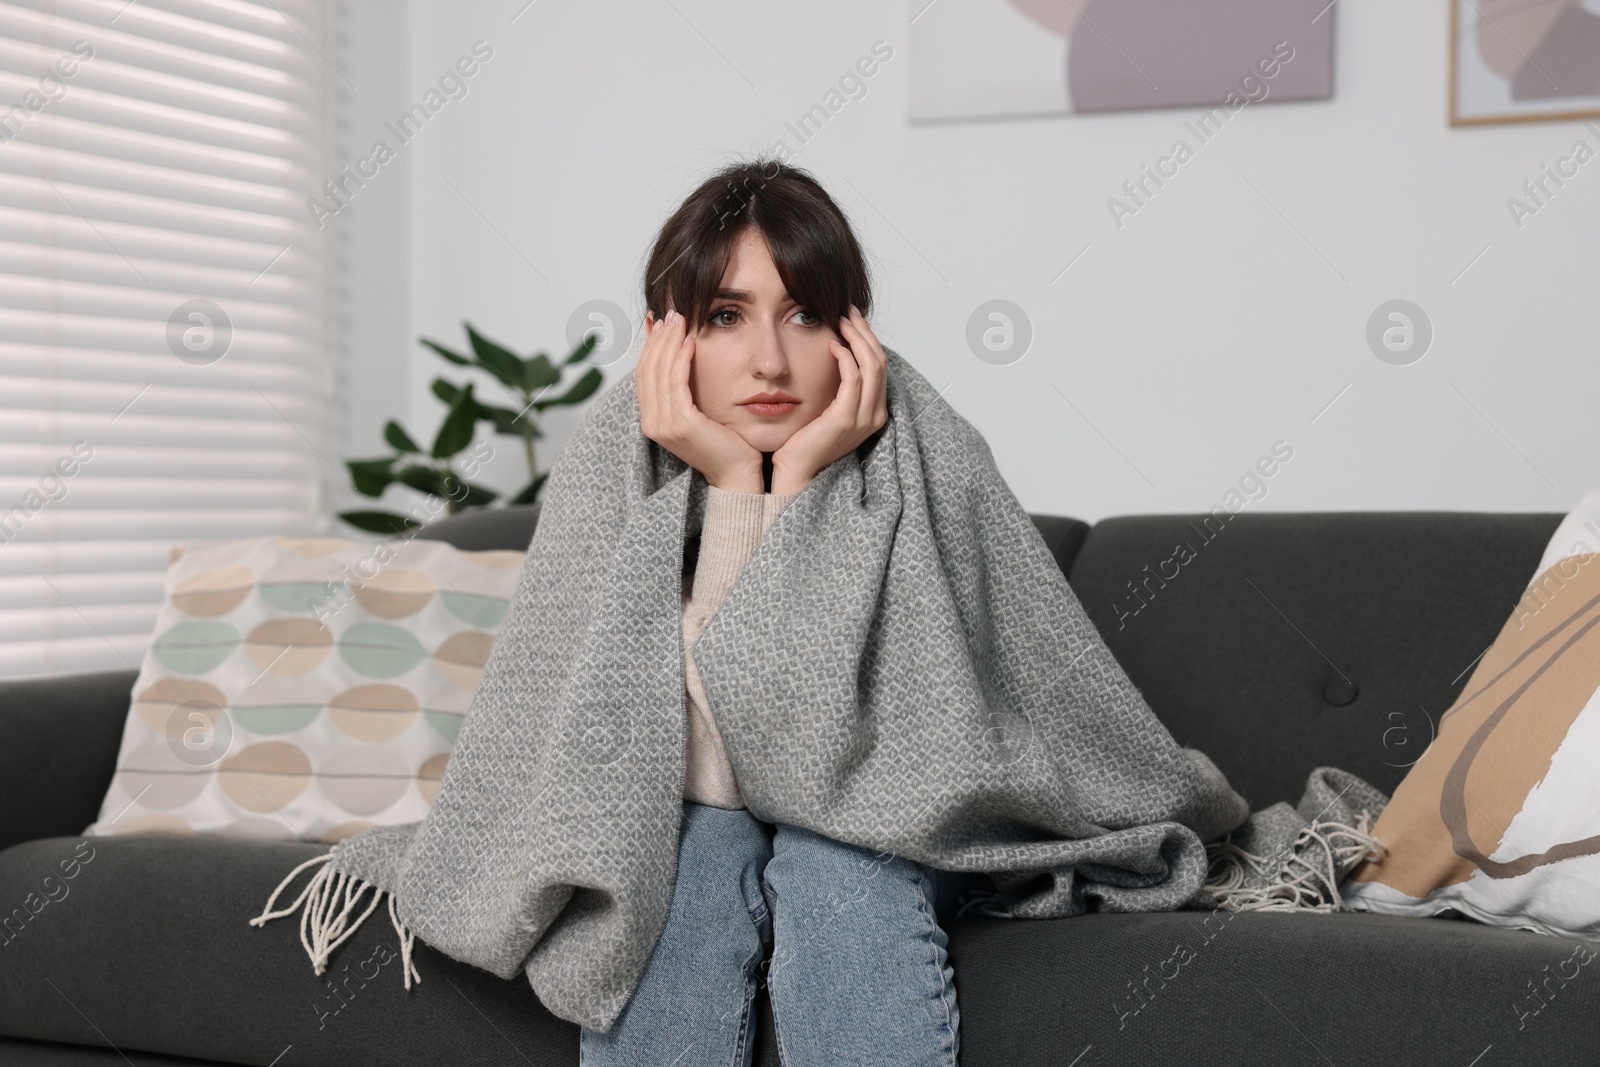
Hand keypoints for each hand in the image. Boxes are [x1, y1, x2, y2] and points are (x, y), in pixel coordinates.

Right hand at [637, 308, 763, 492]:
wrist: (738, 475)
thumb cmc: (725, 443)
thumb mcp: (699, 412)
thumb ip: (685, 390)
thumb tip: (679, 356)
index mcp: (652, 420)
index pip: (644, 373)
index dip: (652, 345)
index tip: (663, 321)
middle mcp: (652, 423)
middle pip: (647, 369)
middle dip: (659, 337)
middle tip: (672, 312)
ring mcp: (664, 425)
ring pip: (659, 372)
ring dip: (669, 341)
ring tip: (681, 319)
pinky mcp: (682, 424)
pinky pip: (677, 382)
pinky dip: (682, 358)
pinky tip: (692, 341)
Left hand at [769, 305, 887, 494]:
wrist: (796, 472)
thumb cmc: (805, 441)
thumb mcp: (828, 409)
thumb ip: (838, 387)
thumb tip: (836, 353)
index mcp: (874, 413)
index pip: (880, 367)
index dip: (869, 339)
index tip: (853, 319)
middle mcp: (874, 415)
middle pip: (879, 361)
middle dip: (864, 333)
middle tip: (848, 312)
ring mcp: (863, 418)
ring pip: (871, 366)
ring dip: (856, 338)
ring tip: (840, 321)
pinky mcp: (845, 419)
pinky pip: (853, 378)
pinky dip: (845, 357)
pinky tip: (832, 344)